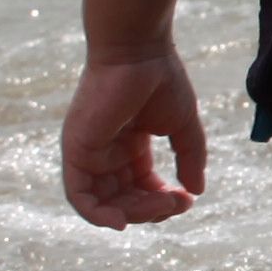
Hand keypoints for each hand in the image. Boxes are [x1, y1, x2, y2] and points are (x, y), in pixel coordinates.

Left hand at [63, 46, 209, 225]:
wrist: (138, 49)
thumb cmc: (160, 78)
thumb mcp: (182, 126)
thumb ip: (189, 158)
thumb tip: (195, 192)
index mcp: (129, 146)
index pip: (141, 188)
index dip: (163, 202)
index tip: (188, 200)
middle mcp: (105, 152)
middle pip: (123, 200)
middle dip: (152, 210)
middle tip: (177, 204)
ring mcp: (88, 152)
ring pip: (104, 203)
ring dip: (133, 213)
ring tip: (160, 206)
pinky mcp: (76, 149)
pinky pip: (79, 195)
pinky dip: (97, 215)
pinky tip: (122, 221)